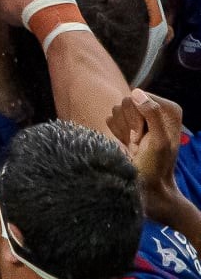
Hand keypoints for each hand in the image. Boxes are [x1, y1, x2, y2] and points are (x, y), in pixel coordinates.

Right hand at [113, 88, 195, 227]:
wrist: (146, 185)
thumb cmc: (155, 167)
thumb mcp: (159, 142)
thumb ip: (152, 115)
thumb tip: (136, 93)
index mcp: (168, 109)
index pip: (138, 97)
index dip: (136, 117)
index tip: (142, 138)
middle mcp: (154, 110)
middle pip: (125, 102)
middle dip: (128, 125)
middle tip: (137, 144)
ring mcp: (140, 117)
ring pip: (115, 110)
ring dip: (121, 131)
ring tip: (132, 146)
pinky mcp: (127, 125)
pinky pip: (110, 119)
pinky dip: (115, 133)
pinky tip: (125, 145)